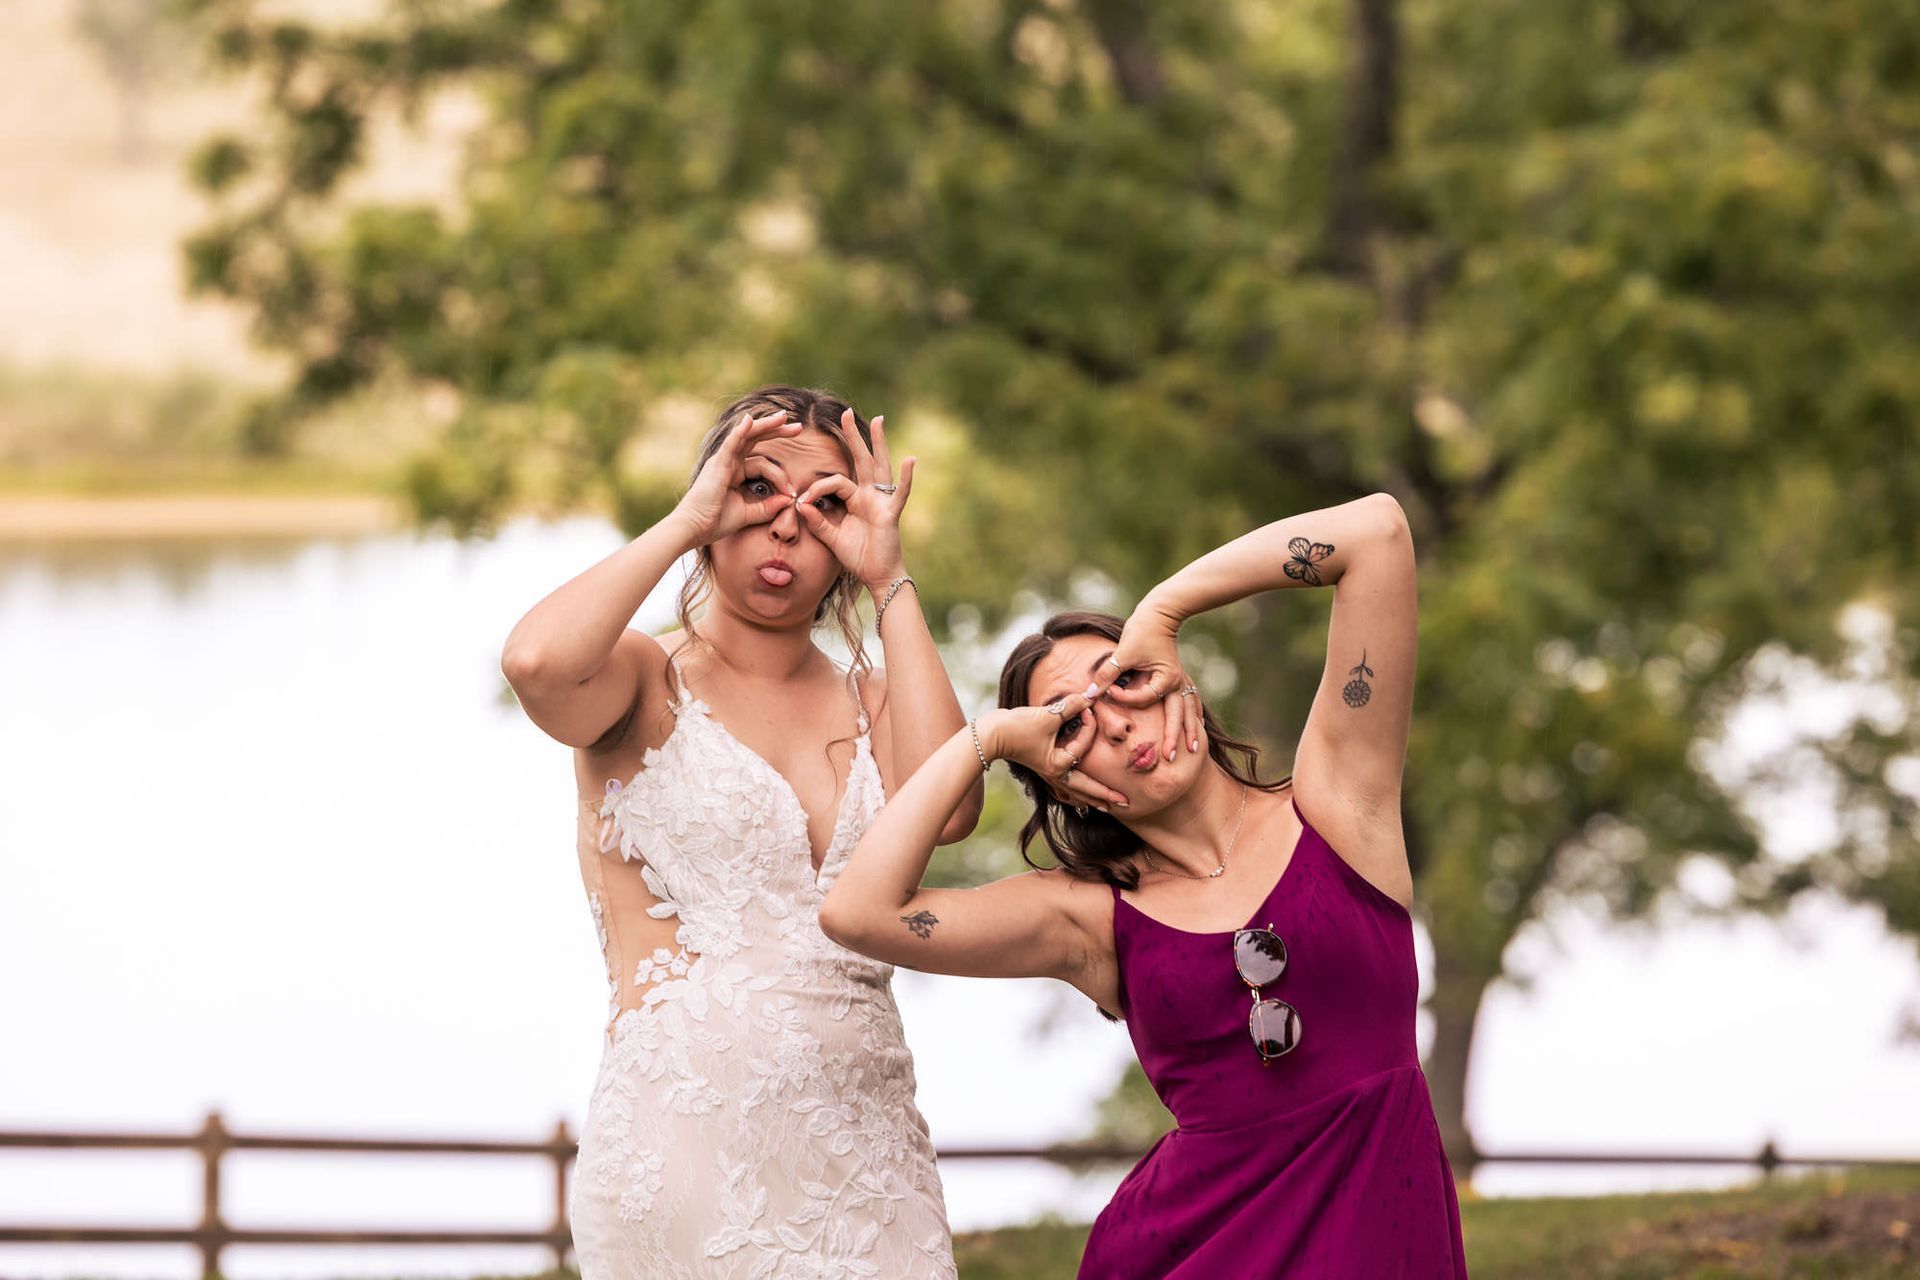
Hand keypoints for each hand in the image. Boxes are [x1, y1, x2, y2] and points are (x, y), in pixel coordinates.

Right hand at [673, 410, 804, 544]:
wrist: (694, 528)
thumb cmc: (715, 522)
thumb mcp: (748, 514)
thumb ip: (768, 507)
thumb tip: (788, 500)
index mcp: (735, 472)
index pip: (762, 463)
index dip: (780, 476)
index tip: (792, 493)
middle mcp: (729, 462)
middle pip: (756, 440)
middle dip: (777, 431)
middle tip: (799, 427)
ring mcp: (722, 460)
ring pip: (747, 436)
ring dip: (766, 425)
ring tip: (784, 418)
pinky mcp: (717, 464)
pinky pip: (731, 443)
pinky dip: (740, 431)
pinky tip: (750, 421)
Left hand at [794, 410, 913, 589]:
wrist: (877, 577)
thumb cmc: (859, 558)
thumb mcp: (832, 538)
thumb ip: (817, 521)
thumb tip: (799, 505)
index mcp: (855, 500)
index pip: (835, 482)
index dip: (816, 487)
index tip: (799, 501)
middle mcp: (870, 496)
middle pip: (860, 460)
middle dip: (852, 437)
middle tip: (845, 413)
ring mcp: (882, 502)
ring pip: (879, 467)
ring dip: (878, 443)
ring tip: (877, 420)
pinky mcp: (891, 513)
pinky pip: (900, 492)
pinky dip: (907, 477)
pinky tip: (910, 459)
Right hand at [984, 700, 1129, 811]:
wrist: (990, 734)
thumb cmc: (1017, 727)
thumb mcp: (1047, 714)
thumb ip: (1071, 706)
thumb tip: (1090, 696)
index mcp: (1059, 765)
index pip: (1084, 744)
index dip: (1089, 724)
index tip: (1087, 706)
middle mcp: (1055, 774)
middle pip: (1087, 789)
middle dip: (1107, 796)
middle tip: (1127, 803)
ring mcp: (1048, 773)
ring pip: (1075, 791)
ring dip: (1092, 797)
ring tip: (1107, 806)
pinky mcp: (1042, 768)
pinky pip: (1064, 786)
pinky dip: (1075, 792)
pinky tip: (1078, 795)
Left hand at [1087, 599, 1199, 762]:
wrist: (1160, 611)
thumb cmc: (1142, 630)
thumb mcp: (1122, 652)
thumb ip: (1107, 675)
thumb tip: (1089, 694)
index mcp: (1164, 678)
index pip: (1144, 699)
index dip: (1125, 698)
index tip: (1110, 690)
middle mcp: (1177, 682)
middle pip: (1176, 715)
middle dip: (1174, 737)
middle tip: (1170, 758)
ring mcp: (1181, 680)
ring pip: (1189, 710)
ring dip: (1190, 730)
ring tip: (1194, 750)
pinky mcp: (1180, 676)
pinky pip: (1191, 700)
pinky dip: (1195, 713)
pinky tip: (1199, 725)